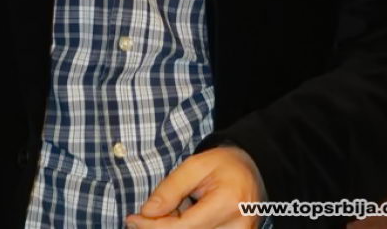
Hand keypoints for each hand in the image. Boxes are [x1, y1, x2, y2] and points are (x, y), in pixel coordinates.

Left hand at [126, 147, 261, 228]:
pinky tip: (180, 219)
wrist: (254, 169)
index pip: (183, 228)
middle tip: (141, 218)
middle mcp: (237, 228)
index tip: (133, 218)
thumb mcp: (195, 165)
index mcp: (227, 203)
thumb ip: (171, 188)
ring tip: (170, 212)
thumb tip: (147, 212)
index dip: (153, 227)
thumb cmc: (224, 163)